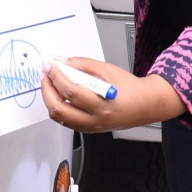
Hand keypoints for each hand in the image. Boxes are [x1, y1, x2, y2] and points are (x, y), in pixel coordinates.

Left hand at [40, 57, 185, 132]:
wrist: (145, 105)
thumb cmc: (130, 88)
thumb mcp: (107, 70)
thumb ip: (82, 65)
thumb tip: (62, 62)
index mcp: (102, 105)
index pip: (70, 91)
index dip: (55, 76)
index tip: (49, 65)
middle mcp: (95, 120)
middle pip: (59, 110)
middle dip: (47, 90)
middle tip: (46, 75)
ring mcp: (91, 127)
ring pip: (59, 118)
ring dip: (50, 99)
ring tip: (51, 83)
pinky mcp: (89, 129)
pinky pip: (66, 120)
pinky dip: (59, 107)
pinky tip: (61, 94)